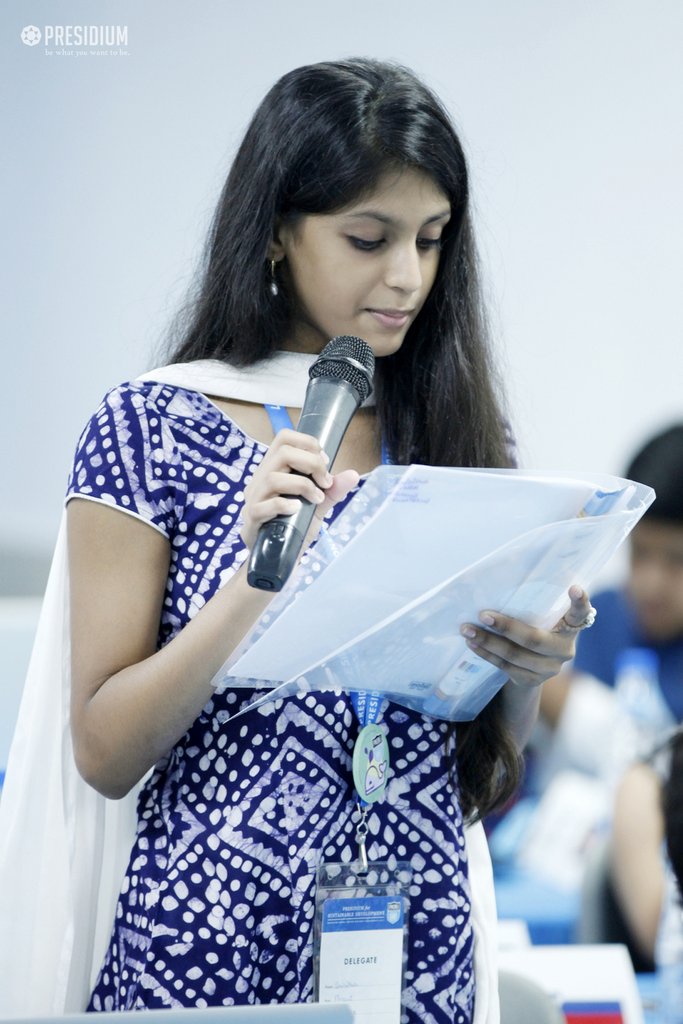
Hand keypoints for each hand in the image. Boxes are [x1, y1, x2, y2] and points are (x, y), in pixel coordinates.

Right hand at [241, 428, 359, 549]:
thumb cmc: (294, 527)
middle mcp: (260, 479)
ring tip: (316, 499)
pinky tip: (297, 510)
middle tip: (325, 482)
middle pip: (282, 452)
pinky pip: (263, 505)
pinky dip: (284, 504)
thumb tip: (354, 475)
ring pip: (273, 478)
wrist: (279, 558)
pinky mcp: (251, 519)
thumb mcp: (317, 505)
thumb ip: (332, 490)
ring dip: (302, 485)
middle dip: (311, 463)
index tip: (324, 463)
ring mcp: (253, 499)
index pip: (284, 438)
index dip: (308, 444)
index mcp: (273, 469)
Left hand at [460, 585, 594, 687]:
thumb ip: (536, 605)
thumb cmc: (536, 628)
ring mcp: (549, 668)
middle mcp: (564, 649)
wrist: (534, 666)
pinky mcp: (532, 680)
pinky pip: (505, 667)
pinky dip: (486, 654)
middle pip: (535, 639)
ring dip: (488, 642)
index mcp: (570, 627)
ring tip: (467, 630)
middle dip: (506, 627)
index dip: (580, 602)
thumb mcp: (542, 617)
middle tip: (483, 615)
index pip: (581, 613)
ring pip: (515, 655)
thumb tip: (503, 576)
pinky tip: (472, 644)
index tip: (574, 587)